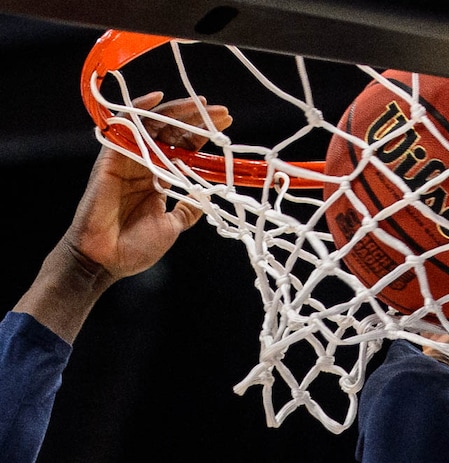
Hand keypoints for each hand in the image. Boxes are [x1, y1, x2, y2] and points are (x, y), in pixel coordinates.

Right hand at [66, 91, 232, 279]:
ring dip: (179, 113)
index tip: (226, 125)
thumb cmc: (134, 247)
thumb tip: (206, 199)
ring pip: (154, 125)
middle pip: (172, 132)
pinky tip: (158, 99)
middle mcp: (144, 164)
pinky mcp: (110, 158)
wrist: (105, 261)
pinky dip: (139, 110)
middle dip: (197, 119)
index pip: (184, 147)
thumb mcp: (171, 226)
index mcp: (158, 177)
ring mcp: (127, 159)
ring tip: (202, 105)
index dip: (204, 134)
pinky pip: (123, 127)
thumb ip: (187, 210)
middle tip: (221, 112)